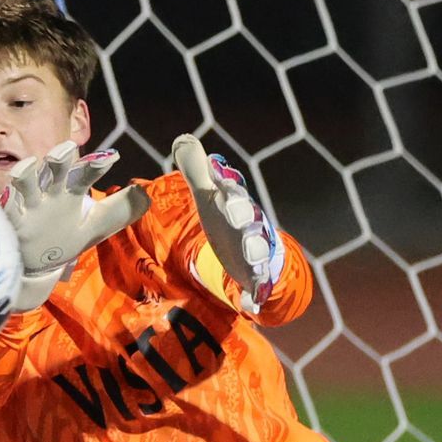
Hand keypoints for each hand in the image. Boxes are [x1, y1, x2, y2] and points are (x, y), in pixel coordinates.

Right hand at [2, 141, 149, 310]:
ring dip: (26, 174)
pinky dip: (1, 203)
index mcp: (69, 191)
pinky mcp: (7, 223)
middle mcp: (48, 194)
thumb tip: (147, 196)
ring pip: (24, 183)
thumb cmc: (61, 237)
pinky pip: (3, 210)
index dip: (96, 165)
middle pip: (54, 170)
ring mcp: (26, 207)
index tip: (112, 158)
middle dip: (60, 159)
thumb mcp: (93, 226)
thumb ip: (118, 211)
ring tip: (27, 167)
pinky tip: (2, 199)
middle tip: (67, 150)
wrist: (27, 263)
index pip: (85, 174)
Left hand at [170, 133, 283, 312]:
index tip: (214, 175)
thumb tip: (183, 138)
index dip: (224, 181)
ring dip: (255, 249)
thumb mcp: (210, 196)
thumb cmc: (229, 218)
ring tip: (250, 254)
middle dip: (242, 212)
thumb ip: (197, 170)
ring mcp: (255, 249)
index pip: (230, 187)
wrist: (254, 252)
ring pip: (258, 247)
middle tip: (234, 212)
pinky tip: (249, 302)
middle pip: (248, 215)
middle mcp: (249, 222)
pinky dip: (255, 293)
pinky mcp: (256, 276)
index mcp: (234, 201)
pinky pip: (258, 285)